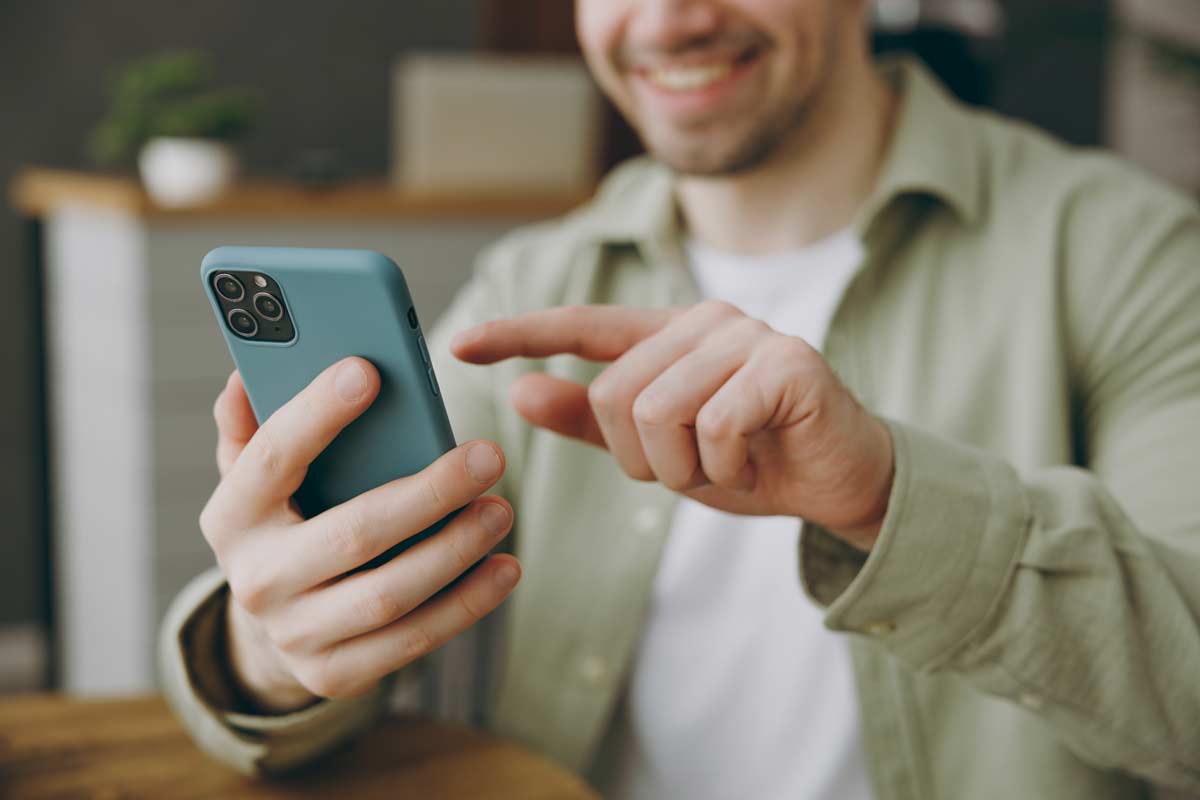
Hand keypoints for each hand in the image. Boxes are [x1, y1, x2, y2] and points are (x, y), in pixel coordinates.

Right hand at [200, 359, 520, 712]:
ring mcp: (295, 634)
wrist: (274, 625)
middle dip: (429, 493)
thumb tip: (244, 377)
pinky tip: (504, 569)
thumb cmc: (285, 521)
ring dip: (456, 551)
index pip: (272, 458)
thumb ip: (252, 426)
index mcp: (232, 516)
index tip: (368, 372)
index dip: (317, 414)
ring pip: (389, 594)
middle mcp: (255, 580)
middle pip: (353, 533)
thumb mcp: (256, 476)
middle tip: (488, 456)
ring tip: (501, 510)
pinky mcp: (336, 673)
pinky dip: (466, 605)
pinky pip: (412, 640)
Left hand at [452, 301, 892, 549]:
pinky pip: (713, 427)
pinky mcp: (785, 363)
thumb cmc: (749, 460)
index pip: (581, 326)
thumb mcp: (660, 451)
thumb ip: (593, 423)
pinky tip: (756, 462)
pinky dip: (726, 469)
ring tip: (726, 466)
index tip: (458, 346)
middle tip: (692, 468)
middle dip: (642, 458)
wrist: (838, 481)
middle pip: (613, 393)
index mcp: (667, 335)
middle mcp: (704, 320)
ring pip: (657, 411)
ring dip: (684, 468)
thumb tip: (520, 392)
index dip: (519, 334)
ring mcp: (747, 336)